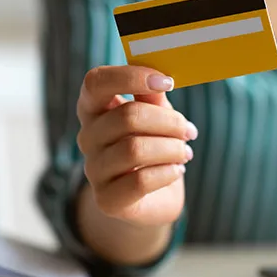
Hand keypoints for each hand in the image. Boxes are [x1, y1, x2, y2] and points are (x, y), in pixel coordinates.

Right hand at [76, 65, 195, 226]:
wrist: (151, 197)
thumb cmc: (152, 145)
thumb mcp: (155, 115)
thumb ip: (153, 96)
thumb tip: (159, 77)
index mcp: (94, 108)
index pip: (96, 82)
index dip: (131, 76)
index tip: (167, 82)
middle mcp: (88, 137)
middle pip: (127, 116)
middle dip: (169, 121)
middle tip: (189, 130)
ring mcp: (93, 170)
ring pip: (135, 149)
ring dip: (172, 148)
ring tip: (185, 152)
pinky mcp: (106, 199)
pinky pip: (140, 181)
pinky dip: (167, 172)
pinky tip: (177, 170)